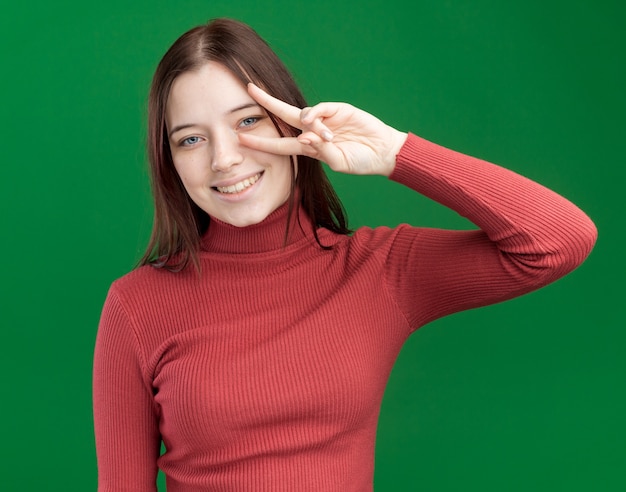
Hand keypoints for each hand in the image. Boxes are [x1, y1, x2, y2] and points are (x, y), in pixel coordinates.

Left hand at [238, 84, 407, 176]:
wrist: (383, 152)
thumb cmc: (361, 160)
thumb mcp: (339, 162)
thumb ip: (322, 151)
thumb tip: (304, 137)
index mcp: (309, 148)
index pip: (280, 143)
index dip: (261, 142)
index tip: (241, 139)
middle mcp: (313, 130)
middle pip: (284, 115)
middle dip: (267, 103)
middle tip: (250, 89)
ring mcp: (326, 118)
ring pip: (305, 115)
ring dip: (311, 125)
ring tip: (329, 137)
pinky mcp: (340, 109)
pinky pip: (321, 108)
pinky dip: (316, 115)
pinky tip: (317, 124)